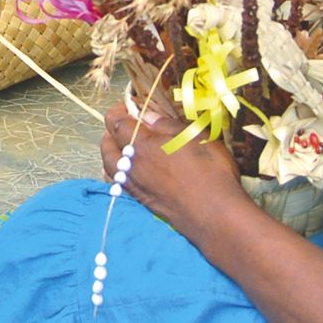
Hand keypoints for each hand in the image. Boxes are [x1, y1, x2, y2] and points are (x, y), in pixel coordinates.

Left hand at [99, 100, 246, 234]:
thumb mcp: (195, 137)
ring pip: (108, 165)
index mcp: (142, 145)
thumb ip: (167, 125)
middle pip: (107, 144)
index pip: (116, 122)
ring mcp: (134, 186)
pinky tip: (126, 170)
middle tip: (126, 123)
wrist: (215, 216)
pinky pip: (117, 183)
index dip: (120, 110)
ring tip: (121, 145)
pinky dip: (115, 173)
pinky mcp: (141, 201)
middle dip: (111, 130)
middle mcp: (132, 166)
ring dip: (111, 151)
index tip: (131, 106)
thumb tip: (147, 115)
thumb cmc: (211, 171)